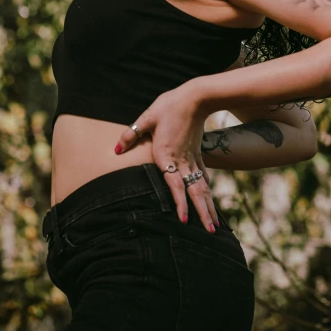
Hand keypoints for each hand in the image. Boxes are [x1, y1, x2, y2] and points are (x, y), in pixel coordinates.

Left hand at [114, 85, 218, 232]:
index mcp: (167, 154)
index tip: (184, 221)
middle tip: (210, 232)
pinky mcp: (197, 154)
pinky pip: (202, 176)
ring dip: (208, 206)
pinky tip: (208, 200)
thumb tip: (115, 149)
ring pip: (202, 187)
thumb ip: (131, 134)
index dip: (180, 203)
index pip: (175, 185)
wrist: (195, 97)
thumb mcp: (147, 117)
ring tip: (215, 226)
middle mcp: (181, 161)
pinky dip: (206, 191)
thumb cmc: (169, 106)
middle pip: (195, 191)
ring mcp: (192, 158)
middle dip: (202, 212)